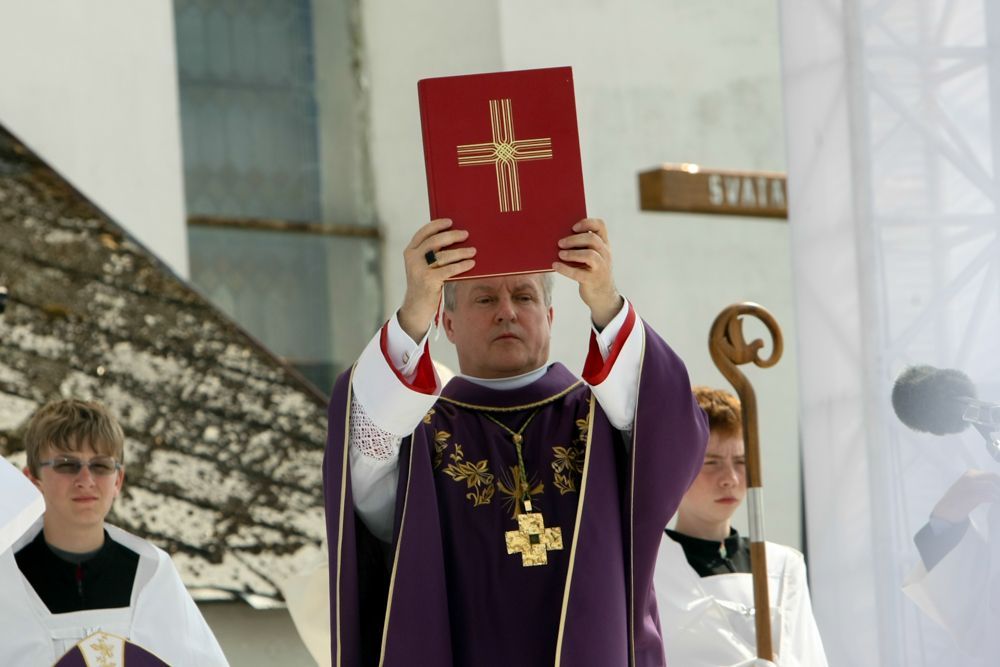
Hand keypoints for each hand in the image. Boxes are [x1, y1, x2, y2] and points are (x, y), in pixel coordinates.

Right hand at [398, 219, 475, 340]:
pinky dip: (461, 265)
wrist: (416, 307)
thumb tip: (455, 238)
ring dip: (461, 252)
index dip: (436, 225)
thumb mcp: (422, 266)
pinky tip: (470, 263)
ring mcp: (419, 270)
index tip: (450, 221)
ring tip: (473, 250)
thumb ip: (431, 253)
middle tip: (465, 234)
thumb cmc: (424, 283)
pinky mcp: (428, 281)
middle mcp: (412, 259)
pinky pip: (449, 270)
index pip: (423, 233)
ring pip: (443, 255)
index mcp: (410, 251)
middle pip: (435, 241)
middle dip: (452, 236)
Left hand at [552, 218, 622, 328]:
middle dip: (574, 239)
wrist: (603, 296)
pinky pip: (578, 273)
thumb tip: (558, 238)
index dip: (587, 223)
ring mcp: (601, 267)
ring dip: (571, 253)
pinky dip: (565, 269)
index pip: (600, 226)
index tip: (573, 227)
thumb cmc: (591, 272)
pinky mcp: (593, 280)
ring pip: (589, 254)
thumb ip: (581, 246)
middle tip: (560, 242)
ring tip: (559, 254)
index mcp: (604, 244)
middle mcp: (605, 254)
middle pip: (592, 239)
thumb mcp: (592, 257)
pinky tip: (555, 266)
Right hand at [931, 469, 999, 522]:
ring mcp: (970, 485)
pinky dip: (995, 500)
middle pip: (994, 478)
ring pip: (992, 487)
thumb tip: (996, 485)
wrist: (945, 510)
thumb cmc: (958, 499)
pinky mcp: (972, 496)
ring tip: (997, 499)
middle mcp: (970, 477)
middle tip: (998, 495)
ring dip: (997, 494)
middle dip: (999, 486)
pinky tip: (995, 503)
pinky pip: (990, 496)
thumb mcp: (968, 486)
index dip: (998, 483)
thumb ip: (980, 483)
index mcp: (970, 473)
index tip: (998, 490)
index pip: (992, 475)